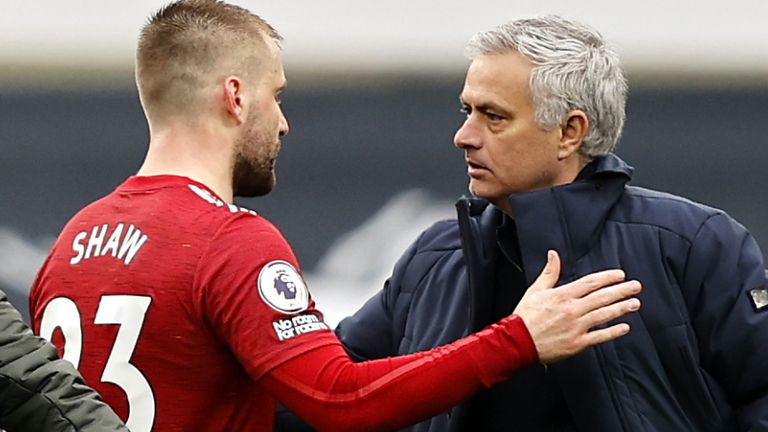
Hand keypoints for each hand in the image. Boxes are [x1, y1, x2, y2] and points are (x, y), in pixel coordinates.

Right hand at [513, 250, 640, 363]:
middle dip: (621, 290)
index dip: (608, 277)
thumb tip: (553, 255)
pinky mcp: (577, 343)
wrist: (517, 342)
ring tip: (634, 303)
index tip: (620, 275)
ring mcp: (576, 327)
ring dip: (621, 308)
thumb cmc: (525, 316)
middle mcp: (572, 309)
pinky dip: (613, 332)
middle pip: (602, 297)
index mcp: (563, 295)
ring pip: (604, 315)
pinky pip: (599, 337)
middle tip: (636, 286)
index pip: (591, 282)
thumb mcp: (535, 290)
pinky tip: (624, 327)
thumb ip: (549, 273)